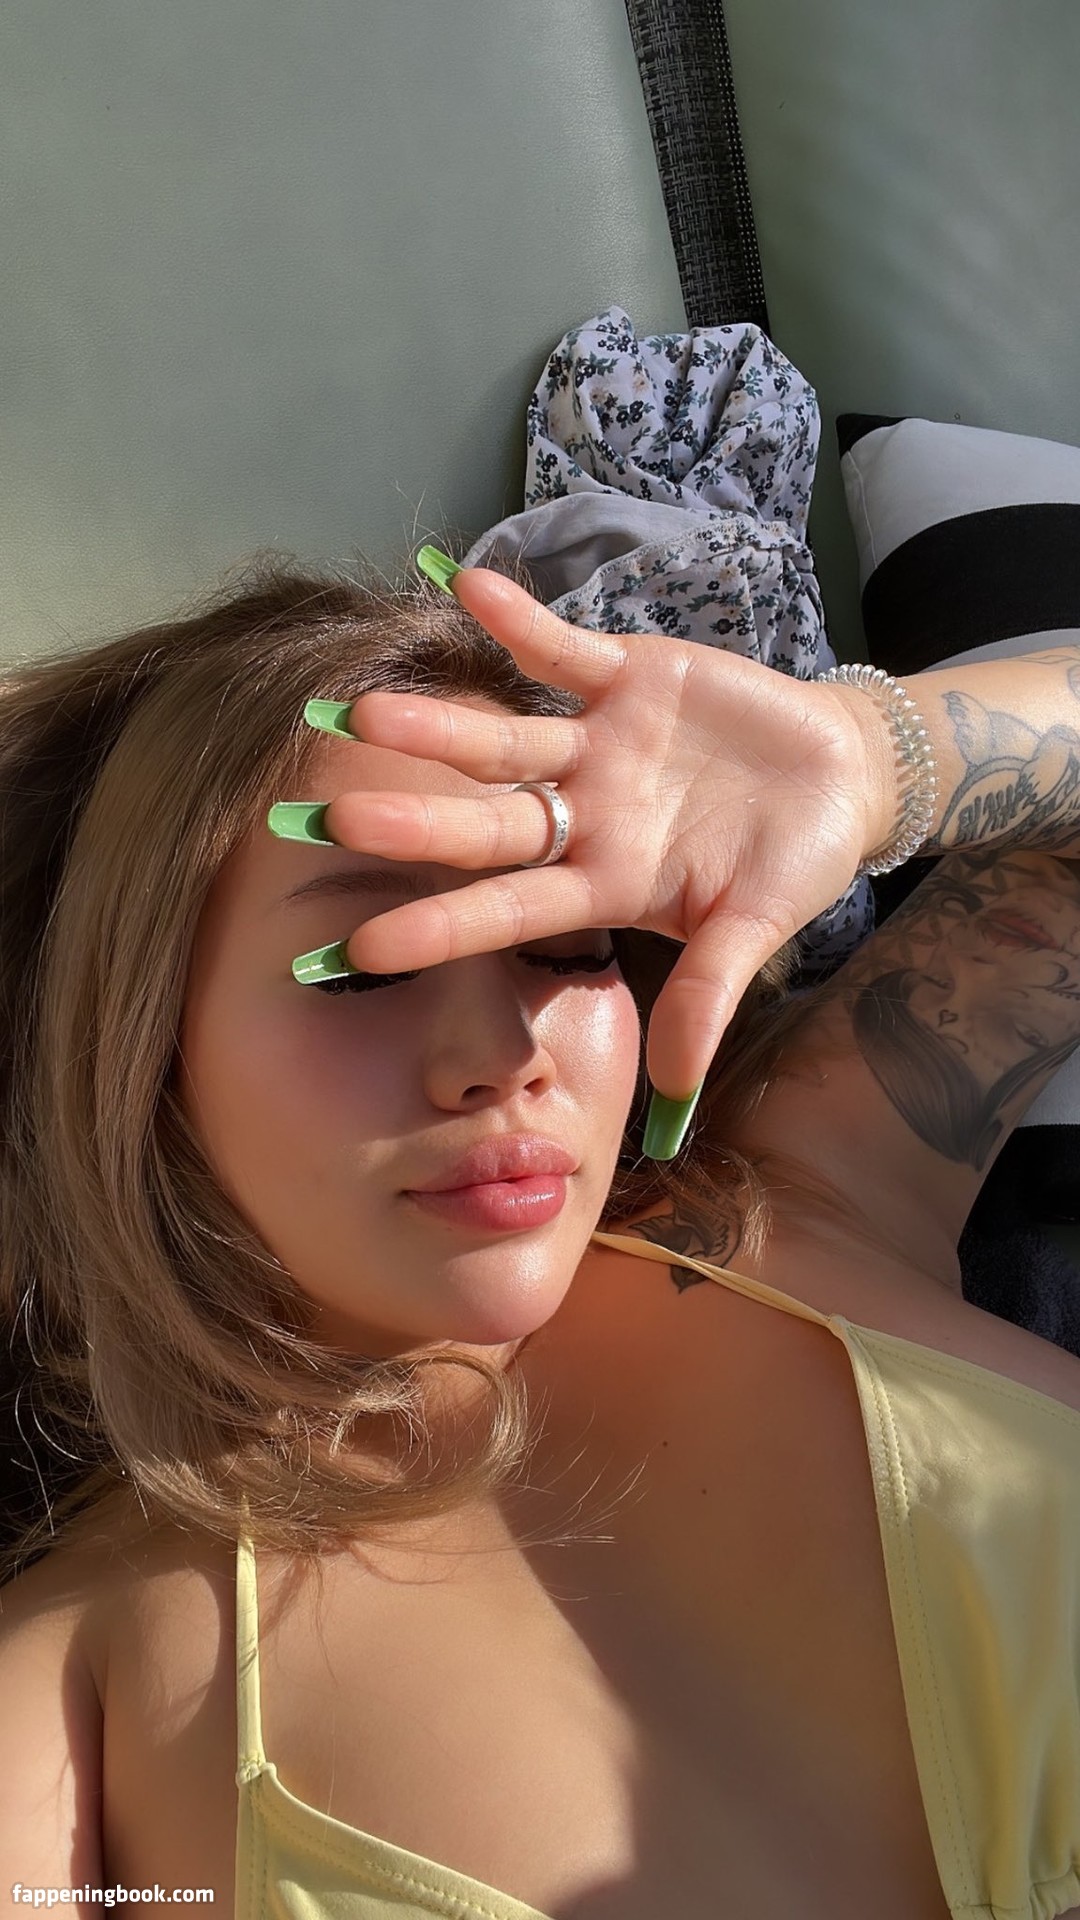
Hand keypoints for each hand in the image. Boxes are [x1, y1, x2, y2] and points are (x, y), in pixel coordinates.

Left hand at [318, 568, 879, 1104]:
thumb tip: (679, 1094)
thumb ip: (710, 994)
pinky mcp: (625, 676)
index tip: (364, 948)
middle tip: (338, 820)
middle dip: (419, 822)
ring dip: (441, 726)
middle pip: (489, 823)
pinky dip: (521, 620)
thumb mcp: (757, 928)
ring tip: (366, 712)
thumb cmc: (794, 860)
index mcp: (606, 883)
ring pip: (506, 736)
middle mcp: (583, 815)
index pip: (510, 910)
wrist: (841, 771)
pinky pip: (561, 647)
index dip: (442, 926)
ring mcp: (597, 745)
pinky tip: (466, 586)